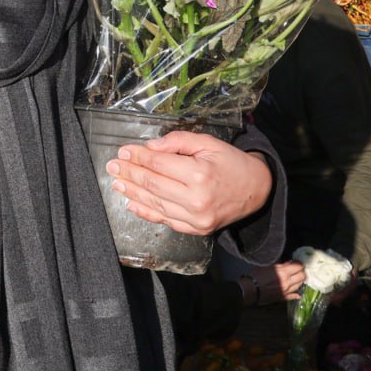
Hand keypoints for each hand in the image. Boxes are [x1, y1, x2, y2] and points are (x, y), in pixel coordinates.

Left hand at [106, 130, 271, 235]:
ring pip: (155, 204)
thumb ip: (179, 141)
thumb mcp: (209, 143)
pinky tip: (131, 203)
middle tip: (112, 166)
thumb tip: (151, 147)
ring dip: (132, 193)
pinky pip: (165, 221)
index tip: (123, 151)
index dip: (137, 157)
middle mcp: (196, 199)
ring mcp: (196, 218)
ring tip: (117, 183)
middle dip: (129, 173)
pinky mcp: (196, 229)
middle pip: (153, 184)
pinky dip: (146, 212)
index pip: (158, 164)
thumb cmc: (232, 163)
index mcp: (199, 175)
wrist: (258, 191)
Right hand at [243, 261, 305, 304]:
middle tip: (298, 270)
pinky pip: (294, 296)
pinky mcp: (284, 297)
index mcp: (283, 273)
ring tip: (295, 278)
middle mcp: (288, 282)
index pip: (298, 267)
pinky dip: (296, 293)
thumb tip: (289, 264)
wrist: (250, 290)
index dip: (299, 264)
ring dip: (299, 281)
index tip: (297, 262)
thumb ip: (280, 266)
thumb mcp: (267, 267)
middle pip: (302, 276)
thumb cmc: (256, 275)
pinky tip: (297, 293)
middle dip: (302, 272)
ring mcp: (287, 291)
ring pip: (299, 285)